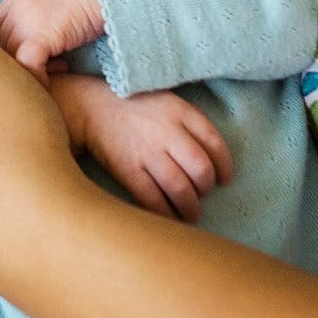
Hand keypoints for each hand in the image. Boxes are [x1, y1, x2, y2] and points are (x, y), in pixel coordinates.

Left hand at [0, 0, 105, 82]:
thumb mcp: (56, 0)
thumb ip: (38, 16)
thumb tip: (36, 43)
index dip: (3, 49)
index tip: (21, 61)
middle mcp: (16, 5)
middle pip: (2, 45)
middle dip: (20, 61)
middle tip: (49, 66)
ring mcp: (25, 19)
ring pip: (12, 58)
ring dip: (33, 70)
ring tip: (59, 69)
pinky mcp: (39, 36)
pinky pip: (27, 66)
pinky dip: (38, 77)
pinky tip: (58, 75)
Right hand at [71, 82, 232, 222]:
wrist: (92, 106)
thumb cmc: (136, 106)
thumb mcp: (168, 101)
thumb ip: (191, 123)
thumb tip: (213, 159)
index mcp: (180, 111)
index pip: (215, 143)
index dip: (224, 166)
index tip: (224, 179)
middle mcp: (166, 131)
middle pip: (201, 169)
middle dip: (207, 188)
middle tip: (203, 194)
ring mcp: (146, 151)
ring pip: (180, 188)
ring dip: (191, 207)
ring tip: (191, 213)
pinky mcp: (127, 169)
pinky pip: (153, 199)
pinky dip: (166, 213)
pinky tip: (170, 217)